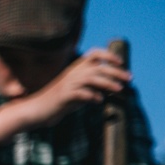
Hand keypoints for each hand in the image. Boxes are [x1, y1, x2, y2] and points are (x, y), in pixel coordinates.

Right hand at [0, 48, 128, 138]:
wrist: (35, 110)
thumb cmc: (57, 102)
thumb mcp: (77, 91)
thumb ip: (92, 87)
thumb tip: (113, 87)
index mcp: (75, 69)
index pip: (94, 54)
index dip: (109, 56)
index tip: (121, 63)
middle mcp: (72, 73)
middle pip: (98, 67)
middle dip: (116, 72)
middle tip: (129, 79)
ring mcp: (67, 84)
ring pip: (92, 78)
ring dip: (108, 83)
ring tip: (119, 90)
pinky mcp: (63, 96)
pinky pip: (81, 93)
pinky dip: (92, 96)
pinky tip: (99, 101)